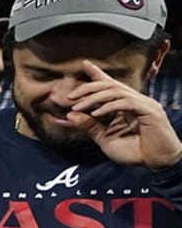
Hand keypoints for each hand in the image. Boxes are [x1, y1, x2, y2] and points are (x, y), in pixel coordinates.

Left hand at [63, 66, 181, 168]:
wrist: (155, 163)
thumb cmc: (133, 152)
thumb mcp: (105, 138)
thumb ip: (89, 126)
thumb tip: (70, 114)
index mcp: (126, 105)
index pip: (111, 85)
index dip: (98, 74)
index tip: (84, 64)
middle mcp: (135, 101)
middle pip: (110, 85)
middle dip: (88, 88)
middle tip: (70, 97)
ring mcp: (144, 104)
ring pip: (116, 91)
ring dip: (94, 98)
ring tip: (77, 107)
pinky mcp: (150, 111)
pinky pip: (126, 103)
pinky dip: (108, 106)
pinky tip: (95, 113)